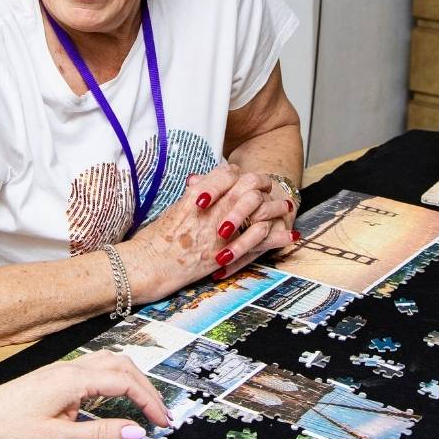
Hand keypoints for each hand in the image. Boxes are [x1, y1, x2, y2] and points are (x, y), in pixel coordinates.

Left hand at [0, 350, 172, 438]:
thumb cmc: (10, 429)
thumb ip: (100, 434)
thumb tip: (136, 432)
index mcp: (73, 379)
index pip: (124, 382)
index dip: (149, 401)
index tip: (162, 423)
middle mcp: (70, 368)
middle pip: (122, 366)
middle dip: (146, 388)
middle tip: (161, 416)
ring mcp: (62, 370)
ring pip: (109, 363)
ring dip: (131, 380)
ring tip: (145, 405)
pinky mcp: (56, 377)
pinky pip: (94, 370)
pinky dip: (114, 380)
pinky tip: (115, 399)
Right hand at [130, 165, 296, 299]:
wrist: (149, 265)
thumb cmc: (154, 240)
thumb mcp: (173, 210)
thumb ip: (192, 197)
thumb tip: (201, 184)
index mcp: (197, 195)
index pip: (227, 173)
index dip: (237, 174)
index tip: (240, 178)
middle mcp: (213, 209)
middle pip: (248, 186)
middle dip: (261, 185)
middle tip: (269, 189)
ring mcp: (222, 230)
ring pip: (259, 210)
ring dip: (275, 208)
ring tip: (285, 208)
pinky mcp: (227, 252)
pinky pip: (260, 240)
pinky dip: (277, 237)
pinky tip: (289, 235)